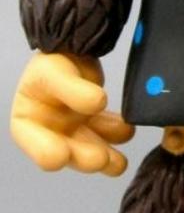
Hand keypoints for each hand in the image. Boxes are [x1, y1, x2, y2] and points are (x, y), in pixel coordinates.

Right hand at [11, 52, 134, 176]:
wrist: (71, 50)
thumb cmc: (52, 63)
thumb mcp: (54, 72)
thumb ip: (72, 88)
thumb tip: (97, 103)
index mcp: (27, 123)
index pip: (35, 143)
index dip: (46, 151)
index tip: (62, 153)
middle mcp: (50, 133)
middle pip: (67, 151)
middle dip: (84, 157)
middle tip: (101, 158)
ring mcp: (74, 132)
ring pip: (90, 148)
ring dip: (106, 155)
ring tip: (119, 161)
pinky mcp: (94, 126)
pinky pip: (108, 134)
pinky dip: (118, 134)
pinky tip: (127, 131)